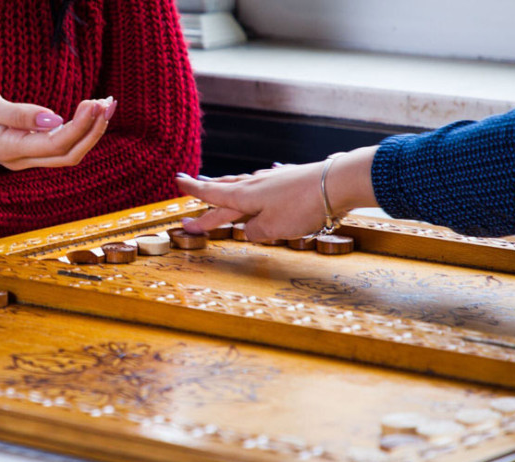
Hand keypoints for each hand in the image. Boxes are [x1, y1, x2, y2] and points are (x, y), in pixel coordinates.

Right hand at [0, 80, 116, 170]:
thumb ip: (19, 114)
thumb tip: (54, 119)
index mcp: (9, 149)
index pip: (56, 144)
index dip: (80, 126)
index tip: (94, 103)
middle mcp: (21, 160)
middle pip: (69, 155)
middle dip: (92, 131)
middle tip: (108, 103)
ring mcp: (26, 159)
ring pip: (68, 154)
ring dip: (90, 132)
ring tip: (104, 106)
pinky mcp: (30, 151)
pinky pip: (62, 147)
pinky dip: (80, 132)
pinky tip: (90, 114)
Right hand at [176, 146, 378, 241]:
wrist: (337, 183)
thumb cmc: (302, 207)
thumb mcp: (272, 229)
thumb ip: (254, 232)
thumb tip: (248, 230)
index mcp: (245, 197)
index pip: (213, 195)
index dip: (194, 191)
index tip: (178, 181)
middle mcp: (255, 185)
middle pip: (224, 189)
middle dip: (205, 191)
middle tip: (188, 188)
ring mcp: (273, 180)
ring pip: (243, 183)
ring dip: (227, 185)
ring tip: (218, 183)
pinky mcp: (290, 179)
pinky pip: (264, 182)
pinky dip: (255, 183)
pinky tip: (261, 177)